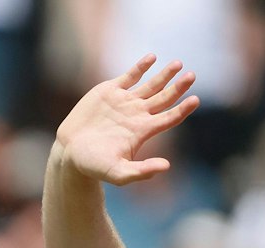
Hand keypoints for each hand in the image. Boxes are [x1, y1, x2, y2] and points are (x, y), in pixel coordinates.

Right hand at [54, 55, 197, 185]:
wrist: (69, 151)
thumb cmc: (92, 165)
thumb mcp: (117, 172)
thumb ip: (140, 171)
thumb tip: (166, 166)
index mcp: (143, 131)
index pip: (169, 118)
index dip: (182, 109)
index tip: (195, 100)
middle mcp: (137, 114)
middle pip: (165, 98)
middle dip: (179, 87)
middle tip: (191, 76)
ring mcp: (125, 101)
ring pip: (151, 85)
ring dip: (165, 74)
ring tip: (178, 63)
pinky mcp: (110, 91)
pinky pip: (130, 76)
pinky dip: (141, 66)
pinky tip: (152, 57)